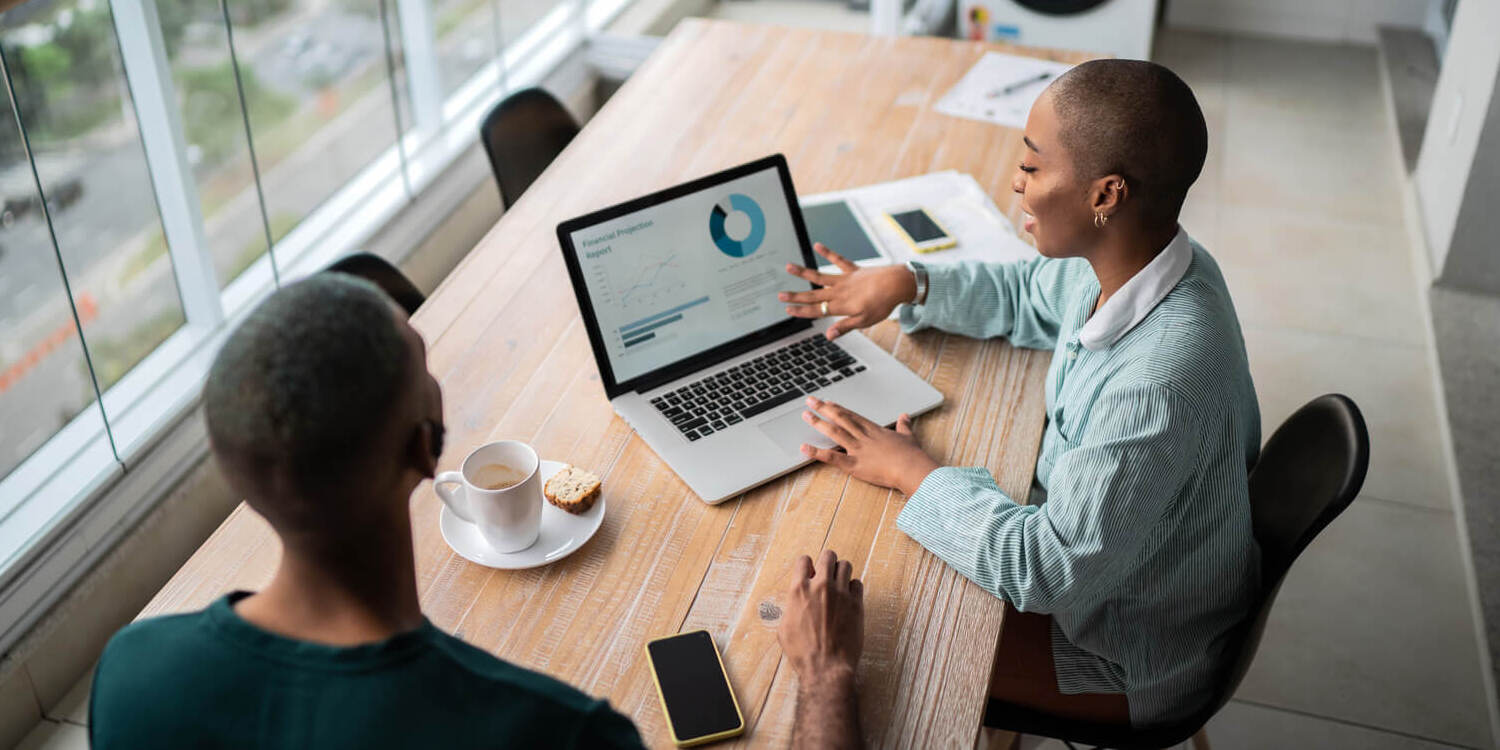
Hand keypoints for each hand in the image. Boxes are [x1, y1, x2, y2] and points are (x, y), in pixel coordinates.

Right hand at [779, 243, 917, 339]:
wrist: (896, 284)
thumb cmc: (882, 304)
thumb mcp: (864, 322)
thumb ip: (844, 327)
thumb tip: (828, 336)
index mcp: (840, 306)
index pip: (816, 310)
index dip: (800, 311)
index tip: (787, 309)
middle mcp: (838, 291)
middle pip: (813, 295)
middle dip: (795, 295)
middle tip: (779, 294)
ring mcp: (845, 279)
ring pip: (819, 275)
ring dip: (803, 272)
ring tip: (789, 267)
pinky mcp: (853, 269)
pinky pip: (838, 259)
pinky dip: (827, 252)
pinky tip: (817, 246)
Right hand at [779, 550, 863, 685]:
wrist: (826, 667)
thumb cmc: (802, 652)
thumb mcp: (784, 629)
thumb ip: (790, 608)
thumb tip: (794, 602)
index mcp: (799, 590)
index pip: (804, 560)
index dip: (806, 565)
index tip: (809, 572)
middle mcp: (821, 586)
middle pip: (828, 556)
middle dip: (826, 562)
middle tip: (826, 572)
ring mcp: (841, 593)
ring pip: (846, 565)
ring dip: (841, 571)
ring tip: (839, 583)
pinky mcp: (856, 604)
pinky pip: (858, 583)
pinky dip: (853, 587)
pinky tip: (848, 597)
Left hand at [799, 397, 939, 495]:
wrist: (912, 468)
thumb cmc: (912, 454)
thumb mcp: (908, 436)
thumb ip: (904, 425)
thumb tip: (905, 416)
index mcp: (874, 430)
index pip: (852, 416)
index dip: (838, 409)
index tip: (828, 402)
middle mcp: (863, 437)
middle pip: (840, 419)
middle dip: (824, 409)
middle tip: (810, 400)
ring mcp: (858, 449)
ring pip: (835, 432)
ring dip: (819, 423)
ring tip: (805, 415)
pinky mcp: (855, 465)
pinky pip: (833, 458)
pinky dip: (817, 453)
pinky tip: (804, 448)